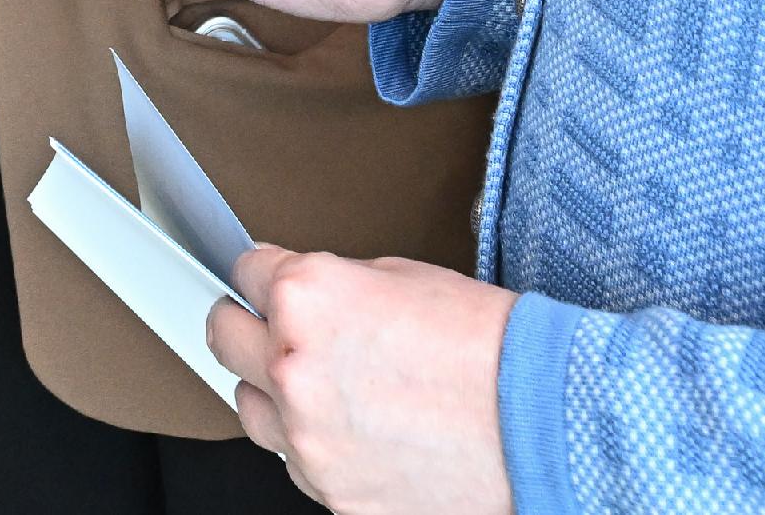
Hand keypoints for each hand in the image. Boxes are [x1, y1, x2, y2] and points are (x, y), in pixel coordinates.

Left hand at [211, 245, 514, 514]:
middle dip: (249, 325)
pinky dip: (316, 447)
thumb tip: (302, 296)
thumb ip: (332, 287)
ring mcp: (307, 440)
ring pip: (249, 408)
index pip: (243, 271)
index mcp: (306, 299)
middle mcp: (292, 368)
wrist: (541, 422)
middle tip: (277, 327)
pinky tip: (360, 432)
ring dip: (274, 392)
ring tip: (328, 388)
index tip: (270, 281)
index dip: (264, 274)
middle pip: (223, 336)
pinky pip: (296, 464)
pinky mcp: (331, 494)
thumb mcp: (402, 277)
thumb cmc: (488, 347)